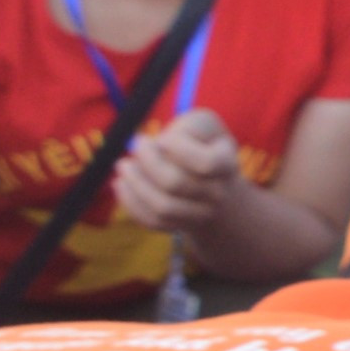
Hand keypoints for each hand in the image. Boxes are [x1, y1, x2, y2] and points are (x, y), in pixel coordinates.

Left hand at [110, 108, 244, 233]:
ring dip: (134, 183)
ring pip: (163, 208)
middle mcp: (219, 194)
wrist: (215, 180)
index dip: (178, 149)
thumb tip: (159, 146)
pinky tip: (122, 184)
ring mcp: (202, 214)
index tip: (164, 137)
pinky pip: (153, 221)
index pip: (205, 163)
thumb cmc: (201, 143)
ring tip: (124, 165)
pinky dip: (130, 201)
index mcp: (227, 164)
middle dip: (147, 161)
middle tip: (138, 145)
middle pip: (175, 184)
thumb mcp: (203, 125)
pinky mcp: (182, 226)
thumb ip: (188, 126)